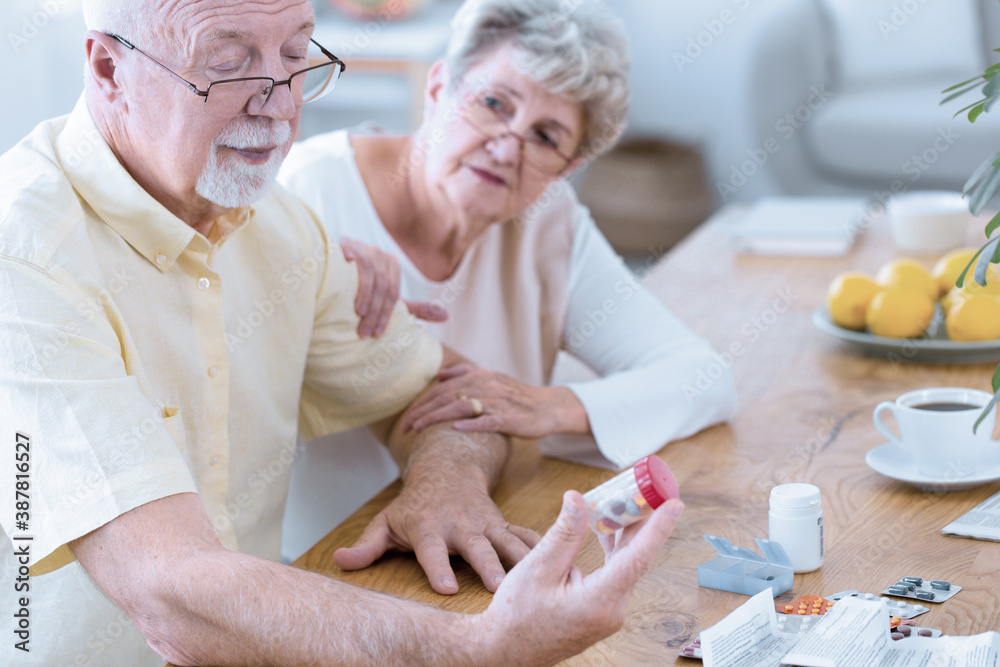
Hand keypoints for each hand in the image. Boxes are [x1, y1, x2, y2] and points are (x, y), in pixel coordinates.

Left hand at [333, 456, 539, 594]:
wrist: (448, 469)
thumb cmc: (415, 504)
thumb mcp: (388, 521)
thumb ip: (367, 546)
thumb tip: (340, 562)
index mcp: (429, 528)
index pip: (431, 552)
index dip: (437, 569)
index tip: (445, 588)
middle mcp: (460, 525)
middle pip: (475, 548)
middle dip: (488, 567)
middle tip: (499, 588)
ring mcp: (484, 523)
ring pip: (506, 541)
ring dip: (521, 560)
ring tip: (536, 579)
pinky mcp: (502, 524)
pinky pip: (524, 535)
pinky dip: (541, 546)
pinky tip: (563, 558)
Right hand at [341, 237, 447, 336]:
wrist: (339, 272)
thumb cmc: (369, 292)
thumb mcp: (392, 301)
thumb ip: (417, 309)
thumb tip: (447, 317)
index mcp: (392, 266)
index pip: (393, 292)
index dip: (386, 315)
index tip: (377, 334)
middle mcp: (379, 254)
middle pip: (381, 285)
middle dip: (375, 311)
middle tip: (365, 332)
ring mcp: (362, 248)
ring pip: (368, 271)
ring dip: (364, 294)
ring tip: (359, 313)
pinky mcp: (344, 244)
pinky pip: (348, 249)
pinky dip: (348, 254)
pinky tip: (347, 263)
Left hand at [400, 364, 589, 438]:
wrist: (548, 407)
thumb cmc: (516, 397)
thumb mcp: (491, 379)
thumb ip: (465, 373)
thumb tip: (440, 375)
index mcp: (479, 376)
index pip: (442, 388)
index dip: (422, 401)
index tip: (406, 416)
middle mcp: (485, 385)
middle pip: (446, 396)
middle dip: (422, 411)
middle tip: (405, 426)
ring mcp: (497, 402)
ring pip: (460, 406)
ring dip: (437, 417)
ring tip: (419, 429)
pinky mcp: (509, 418)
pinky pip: (487, 420)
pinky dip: (470, 424)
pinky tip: (454, 429)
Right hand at [475, 492, 684, 664]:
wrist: (507, 649)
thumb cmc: (517, 616)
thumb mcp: (537, 568)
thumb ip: (564, 533)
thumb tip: (578, 499)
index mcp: (598, 601)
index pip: (638, 558)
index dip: (658, 528)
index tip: (674, 503)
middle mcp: (612, 609)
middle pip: (636, 557)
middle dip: (641, 521)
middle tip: (647, 489)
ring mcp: (609, 612)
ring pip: (626, 564)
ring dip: (625, 533)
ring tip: (624, 500)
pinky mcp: (602, 610)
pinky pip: (616, 573)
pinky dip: (613, 549)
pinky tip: (605, 529)